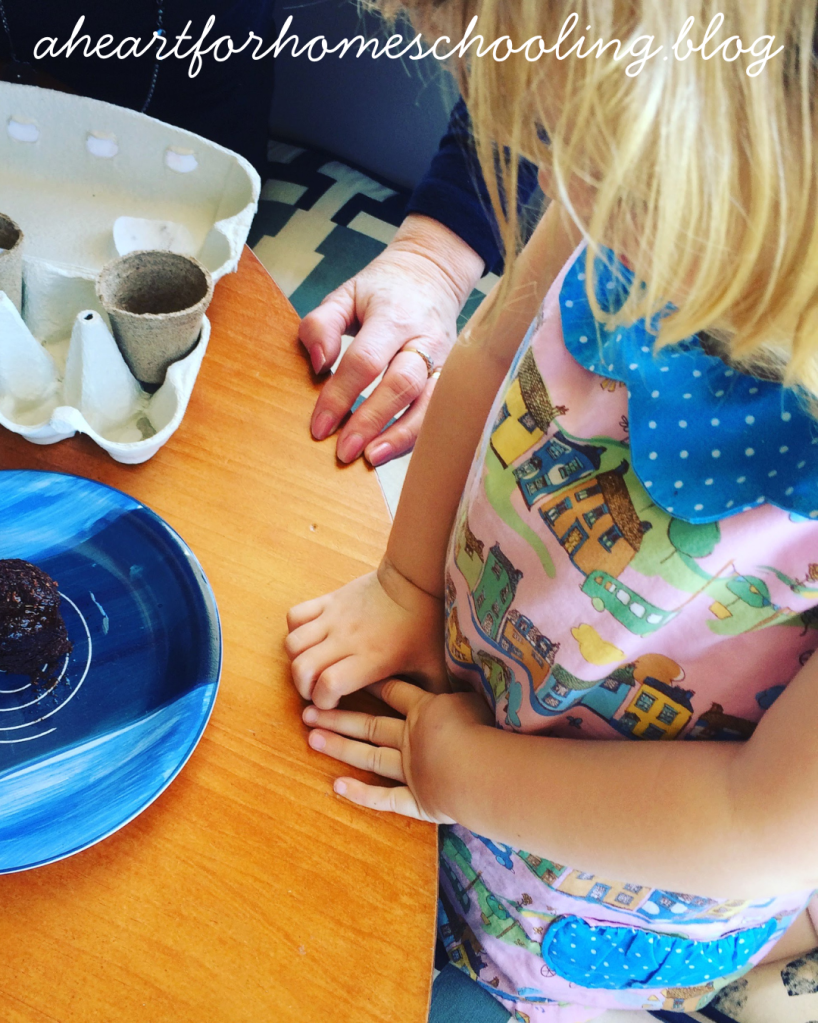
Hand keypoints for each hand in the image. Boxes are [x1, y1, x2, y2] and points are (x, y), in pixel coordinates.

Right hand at [285, 556, 447, 709]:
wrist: (415, 579)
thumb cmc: (425, 625)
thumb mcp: (435, 665)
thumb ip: (435, 694)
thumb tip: (442, 720)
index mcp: (370, 658)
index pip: (328, 685)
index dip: (324, 701)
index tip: (333, 703)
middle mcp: (345, 639)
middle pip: (302, 668)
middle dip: (303, 687)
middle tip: (317, 690)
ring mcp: (333, 618)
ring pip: (293, 644)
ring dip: (297, 660)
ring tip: (312, 666)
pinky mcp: (328, 601)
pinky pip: (295, 615)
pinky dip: (295, 630)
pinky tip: (311, 640)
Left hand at [299, 215, 483, 465]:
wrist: (433, 275)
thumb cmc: (382, 290)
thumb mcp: (344, 295)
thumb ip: (322, 326)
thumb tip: (318, 365)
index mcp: (393, 316)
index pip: (365, 360)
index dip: (340, 395)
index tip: (319, 426)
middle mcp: (424, 339)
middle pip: (401, 385)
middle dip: (371, 420)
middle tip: (344, 451)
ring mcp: (444, 360)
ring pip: (430, 403)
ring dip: (401, 435)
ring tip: (372, 457)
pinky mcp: (453, 377)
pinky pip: (439, 412)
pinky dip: (417, 436)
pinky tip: (393, 450)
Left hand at [301, 678, 494, 821]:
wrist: (481, 771)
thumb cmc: (485, 731)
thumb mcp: (479, 697)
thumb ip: (469, 684)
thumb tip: (472, 659)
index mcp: (427, 711)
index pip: (395, 691)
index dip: (372, 681)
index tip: (348, 672)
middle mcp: (412, 738)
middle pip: (370, 724)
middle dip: (338, 717)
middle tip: (308, 711)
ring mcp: (411, 770)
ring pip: (370, 757)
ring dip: (340, 748)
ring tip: (312, 739)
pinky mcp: (417, 800)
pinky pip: (384, 798)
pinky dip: (361, 794)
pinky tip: (337, 787)